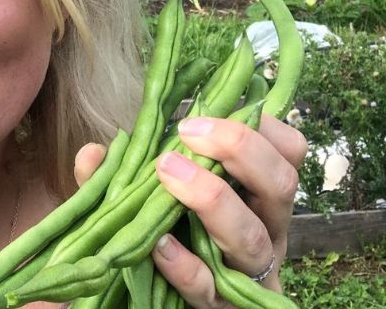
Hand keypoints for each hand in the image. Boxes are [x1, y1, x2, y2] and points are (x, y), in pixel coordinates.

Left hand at [151, 114, 307, 307]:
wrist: (181, 298)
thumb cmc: (181, 231)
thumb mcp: (178, 190)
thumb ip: (156, 165)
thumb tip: (110, 145)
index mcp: (263, 196)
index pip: (288, 152)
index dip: (260, 125)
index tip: (212, 109)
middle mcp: (268, 230)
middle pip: (280, 186)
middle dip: (239, 149)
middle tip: (187, 132)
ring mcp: (250, 272)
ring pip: (251, 237)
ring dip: (210, 199)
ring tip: (167, 172)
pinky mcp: (223, 306)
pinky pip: (210, 288)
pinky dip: (185, 266)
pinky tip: (160, 245)